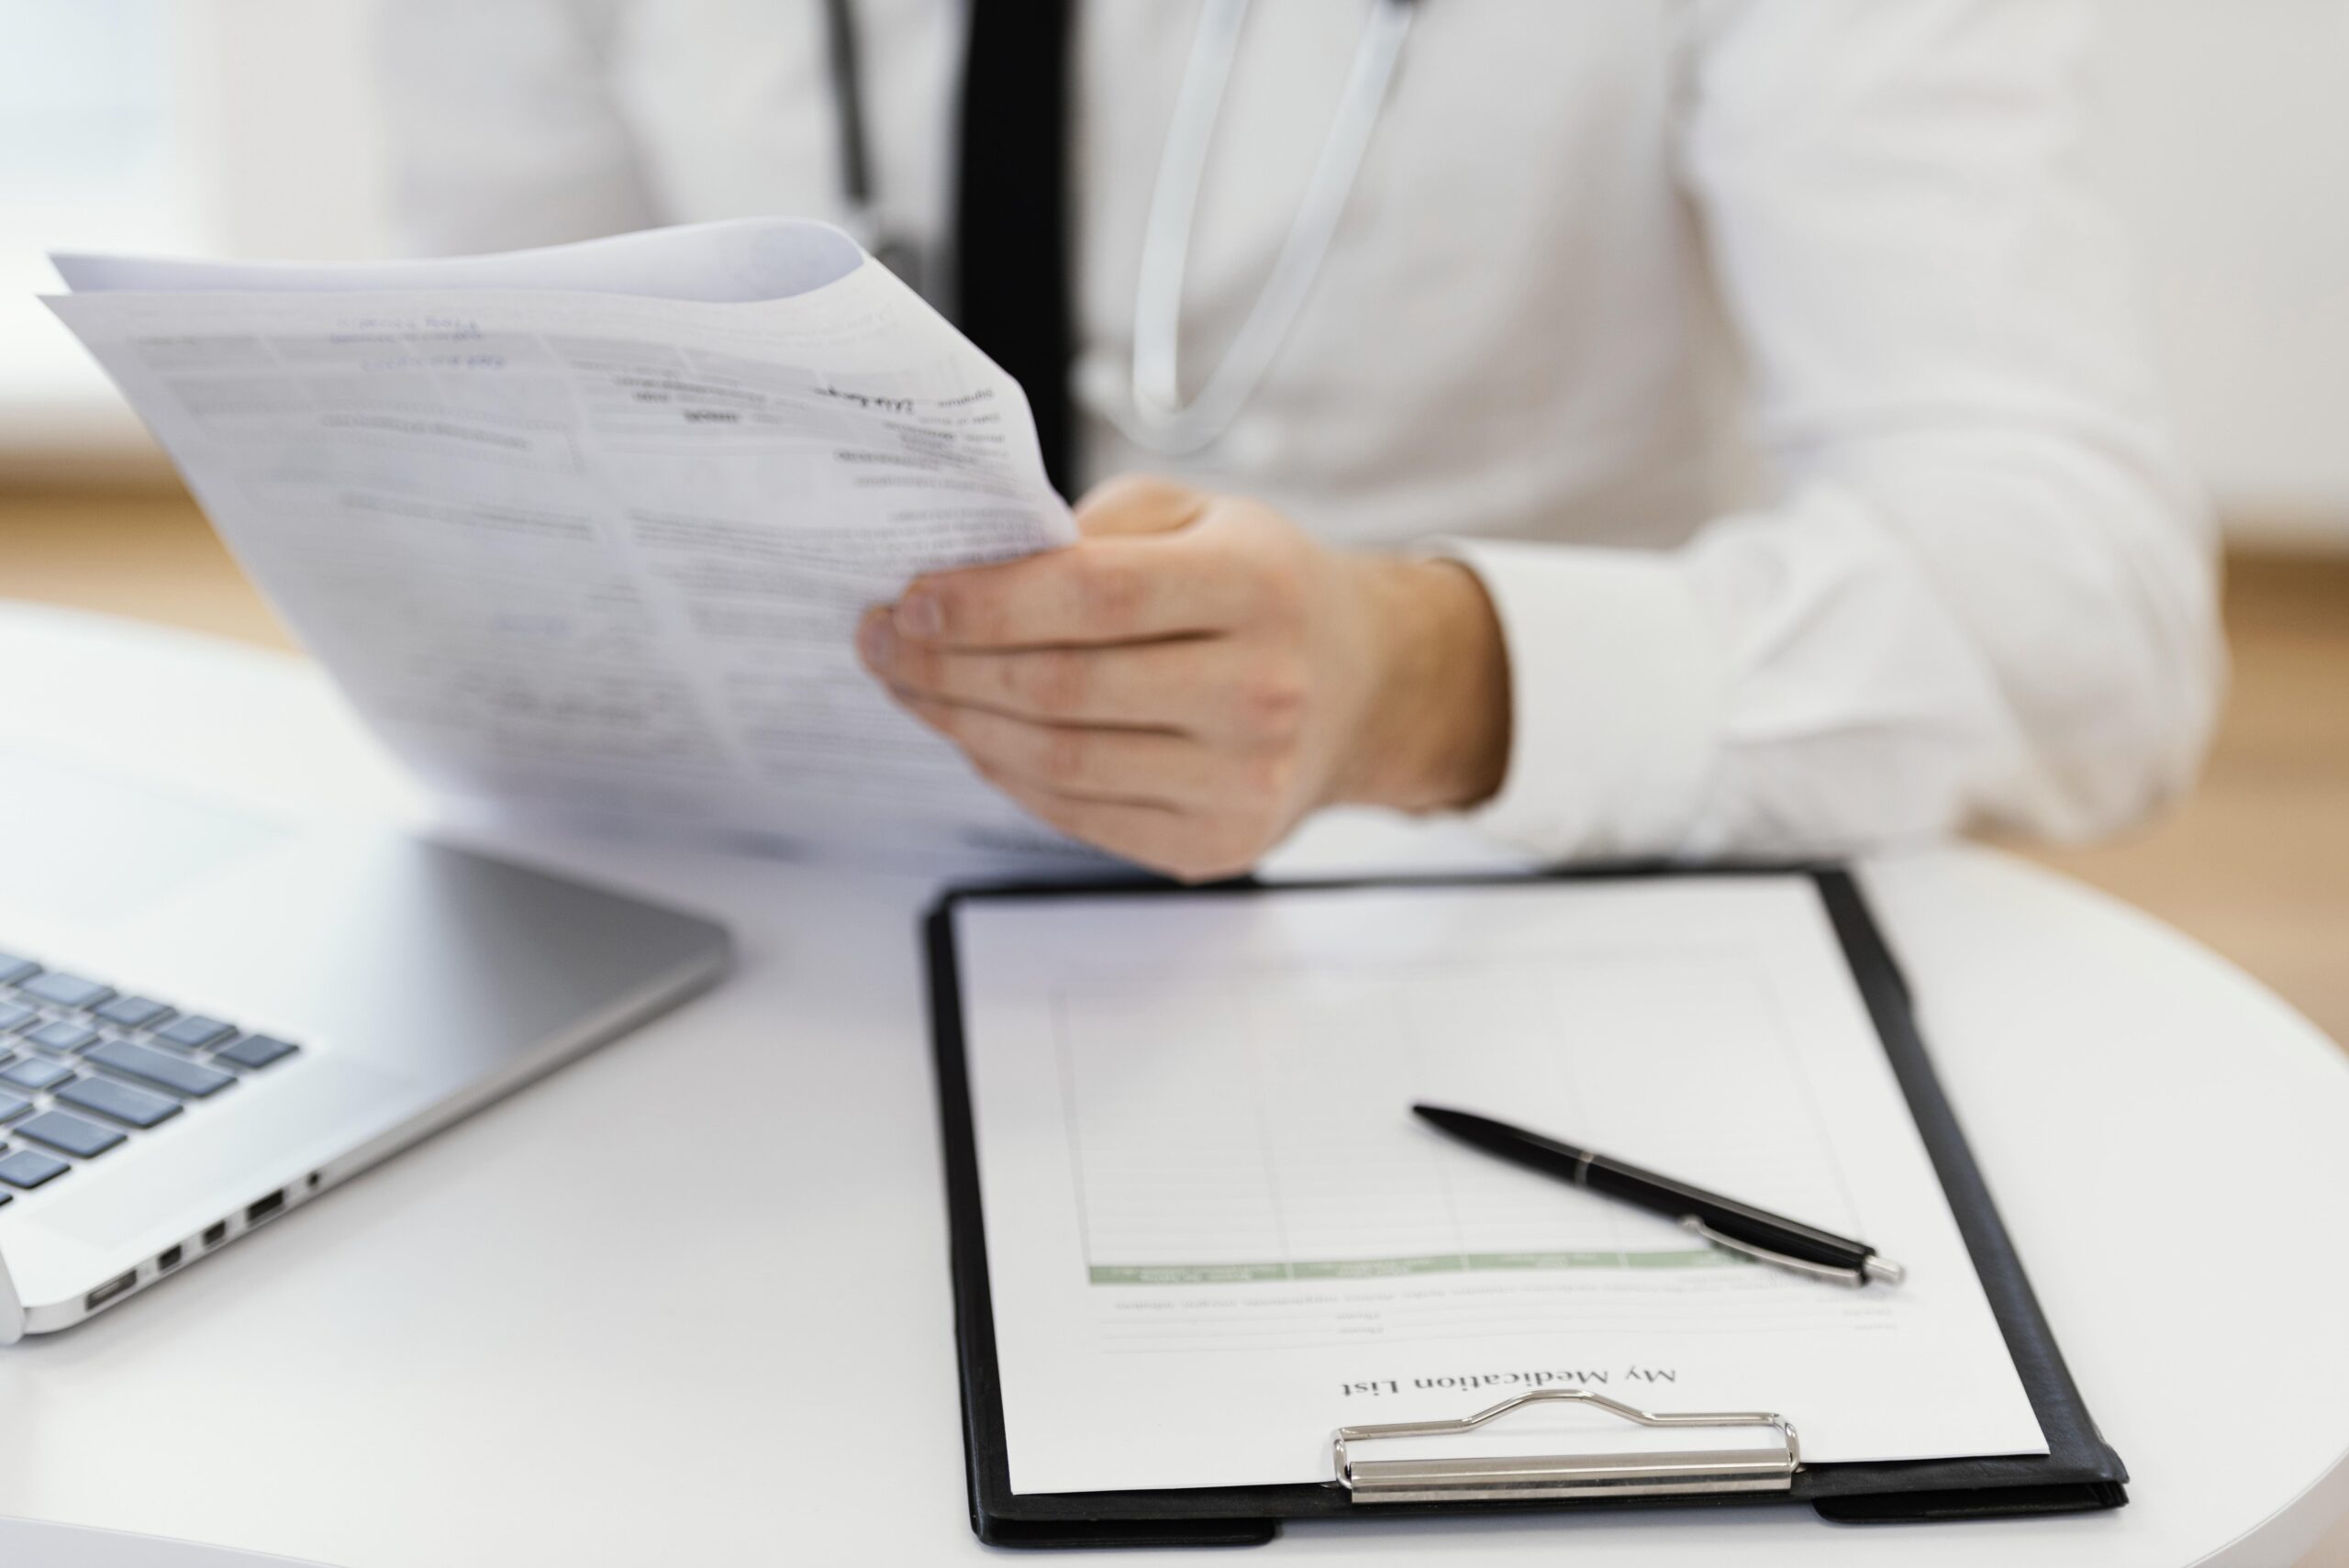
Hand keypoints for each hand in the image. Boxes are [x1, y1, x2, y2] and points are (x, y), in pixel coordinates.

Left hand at [857, 476, 1510, 880]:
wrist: (1366, 687)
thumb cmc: (1264, 589)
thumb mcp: (1201, 516)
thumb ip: (1094, 532)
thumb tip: (967, 572)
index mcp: (1258, 584)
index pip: (1096, 598)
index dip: (988, 602)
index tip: (910, 596)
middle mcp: (1262, 689)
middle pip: (1063, 689)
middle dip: (947, 665)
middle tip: (882, 641)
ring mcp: (1243, 782)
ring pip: (1058, 763)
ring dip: (960, 724)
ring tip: (910, 686)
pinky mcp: (1217, 845)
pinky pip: (1078, 815)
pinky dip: (1006, 775)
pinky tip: (972, 734)